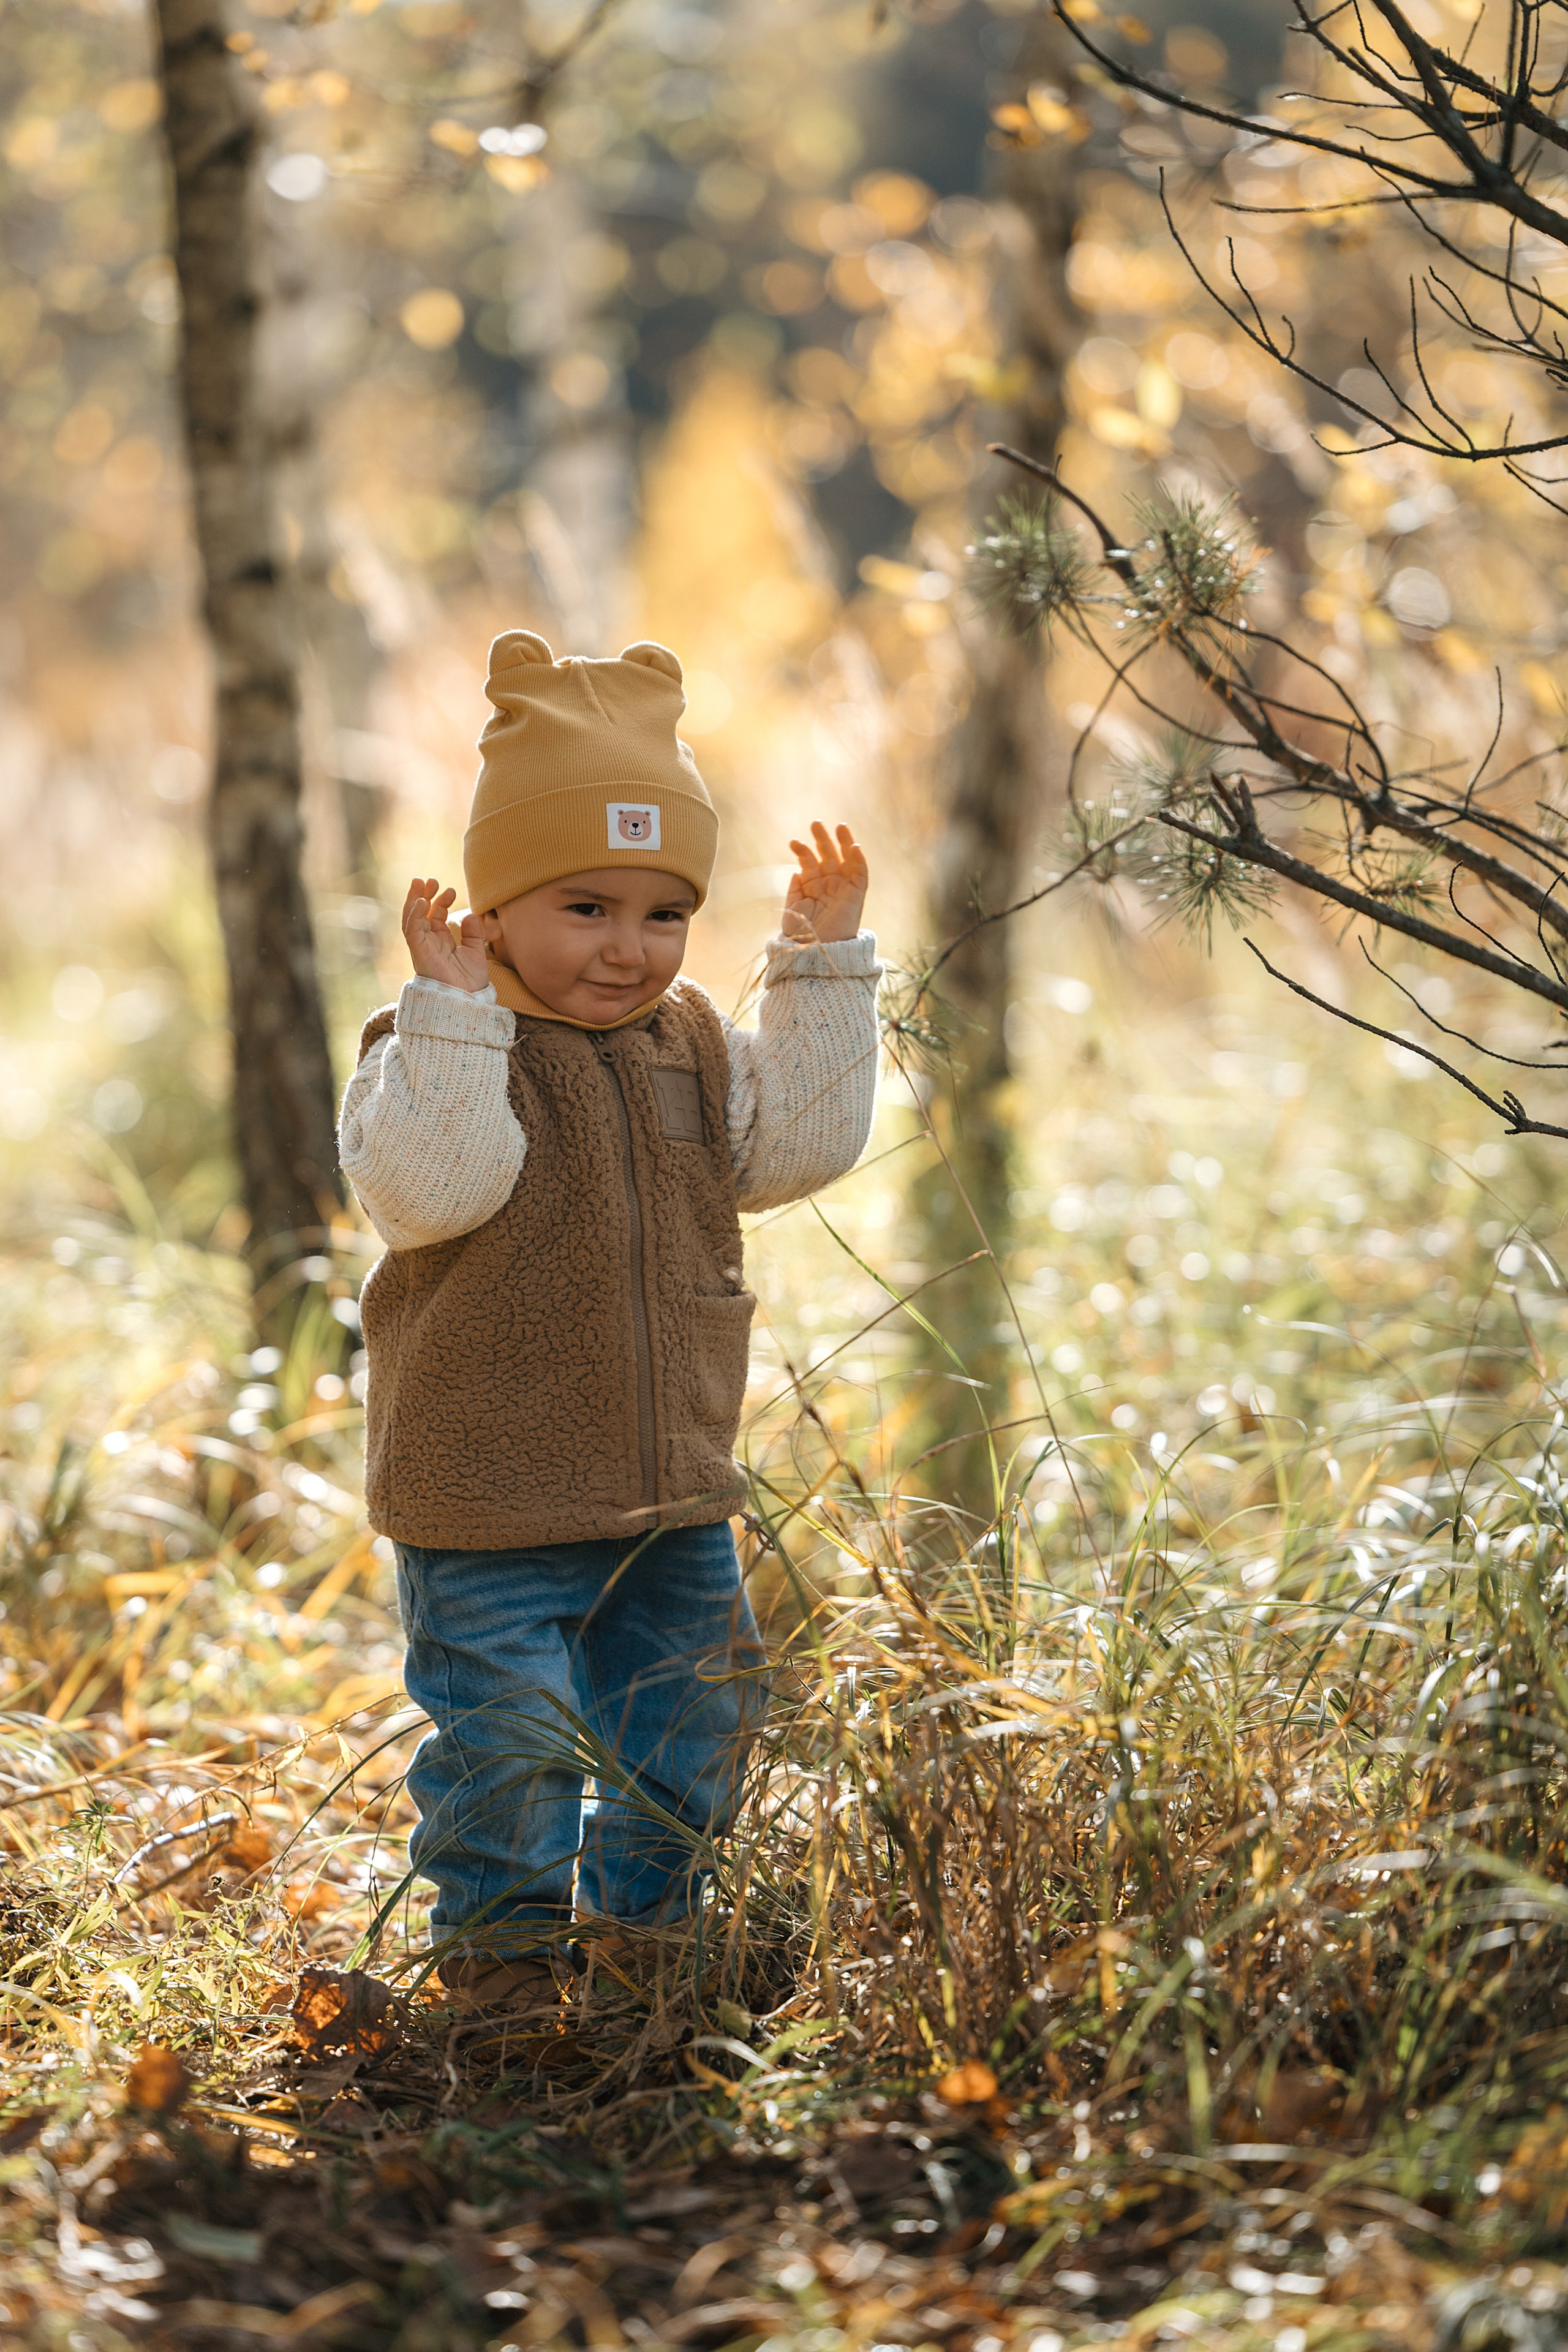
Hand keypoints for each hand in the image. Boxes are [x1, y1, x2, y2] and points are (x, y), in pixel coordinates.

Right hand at [401, 877, 489, 991]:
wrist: (467, 1001)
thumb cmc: (470, 983)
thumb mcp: (476, 953)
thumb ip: (473, 933)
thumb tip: (472, 914)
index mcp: (441, 943)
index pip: (435, 916)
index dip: (441, 901)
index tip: (452, 890)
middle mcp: (429, 944)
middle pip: (420, 914)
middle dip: (423, 895)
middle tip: (430, 879)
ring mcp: (422, 948)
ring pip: (411, 919)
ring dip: (414, 899)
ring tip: (421, 882)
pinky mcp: (419, 953)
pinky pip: (411, 930)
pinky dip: (415, 914)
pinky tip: (422, 901)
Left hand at [782, 821, 868, 945]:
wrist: (814, 952)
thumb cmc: (800, 935)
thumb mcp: (793, 909)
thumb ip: (795, 890)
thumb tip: (797, 871)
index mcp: (812, 886)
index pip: (809, 862)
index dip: (802, 850)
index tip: (794, 842)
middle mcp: (829, 884)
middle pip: (828, 855)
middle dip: (822, 839)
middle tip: (816, 823)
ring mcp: (843, 888)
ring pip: (846, 859)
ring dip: (843, 843)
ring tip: (838, 826)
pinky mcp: (856, 895)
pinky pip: (860, 874)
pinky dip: (858, 860)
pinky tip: (853, 846)